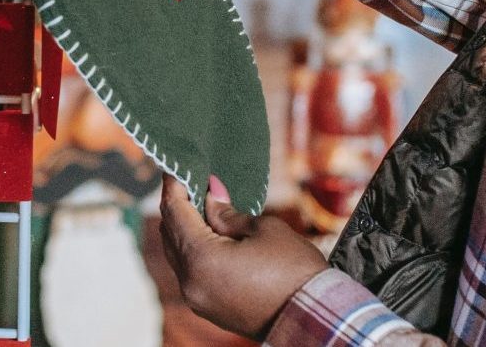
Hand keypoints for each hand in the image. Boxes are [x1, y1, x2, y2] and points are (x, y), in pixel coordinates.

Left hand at [155, 177, 331, 339]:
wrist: (315, 318)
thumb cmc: (295, 270)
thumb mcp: (263, 229)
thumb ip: (228, 213)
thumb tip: (210, 195)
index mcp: (201, 259)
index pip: (175, 212)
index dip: (174, 186)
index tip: (176, 167)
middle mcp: (190, 282)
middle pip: (171, 235)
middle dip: (178, 207)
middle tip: (190, 182)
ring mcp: (197, 299)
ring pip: (178, 256)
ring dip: (186, 230)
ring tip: (200, 206)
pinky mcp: (209, 309)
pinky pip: (190, 273)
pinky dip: (194, 252)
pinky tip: (209, 236)